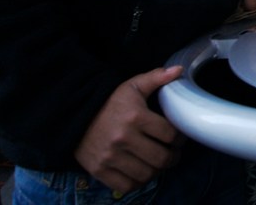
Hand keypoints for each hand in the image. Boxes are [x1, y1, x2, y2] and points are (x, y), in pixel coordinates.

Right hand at [74, 66, 184, 193]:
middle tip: (173, 152)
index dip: (180, 137)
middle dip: (173, 156)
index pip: (170, 134)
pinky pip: (127, 185)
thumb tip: (178, 70)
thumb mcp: (132, 86)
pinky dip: (138, 181)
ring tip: (158, 161)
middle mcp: (123, 138)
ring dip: (157, 170)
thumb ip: (156, 78)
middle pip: (161, 158)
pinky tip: (141, 170)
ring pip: (147, 174)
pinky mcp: (99, 170)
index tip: (178, 137)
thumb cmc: (110, 103)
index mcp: (135, 117)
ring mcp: (110, 156)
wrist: (75, 117)